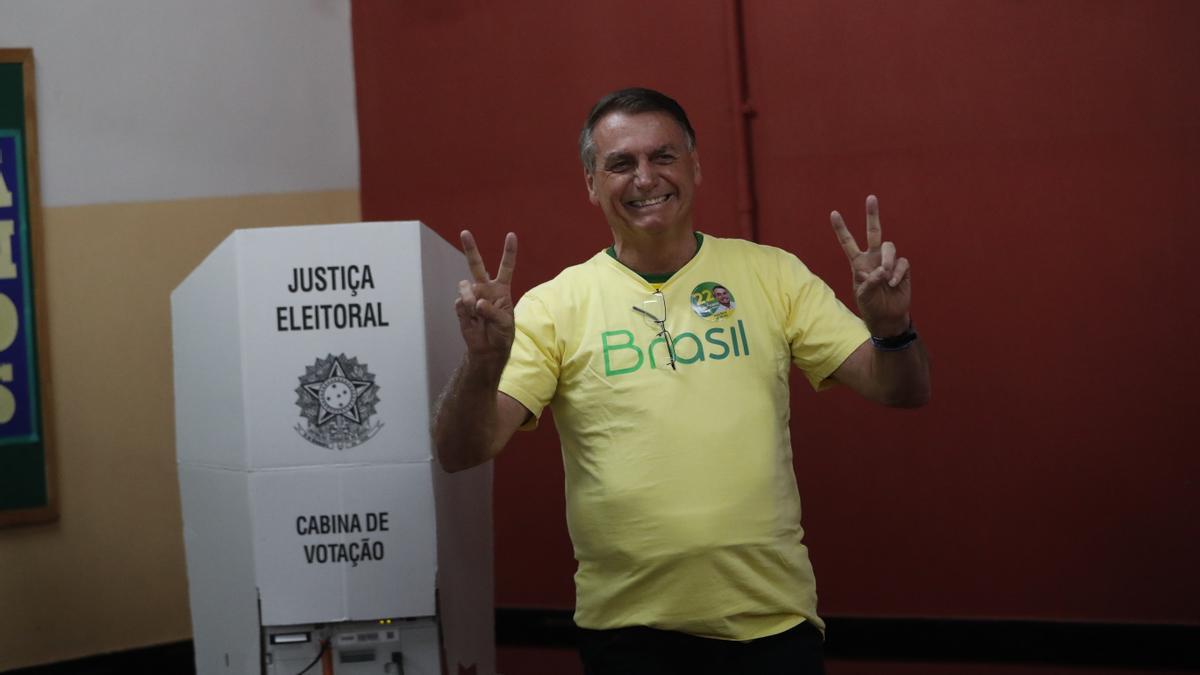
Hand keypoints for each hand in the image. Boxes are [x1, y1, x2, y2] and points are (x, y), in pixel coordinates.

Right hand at [456, 230, 517, 359]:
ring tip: (478, 313)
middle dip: (470, 248)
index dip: (509, 252)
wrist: (488, 350)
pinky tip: (472, 320)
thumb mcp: (505, 322)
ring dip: (471, 299)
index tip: (511, 235)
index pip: (506, 267)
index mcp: (501, 289)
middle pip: (476, 265)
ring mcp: (472, 296)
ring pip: (465, 287)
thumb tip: (477, 302)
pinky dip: (466, 312)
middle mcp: (485, 288)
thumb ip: (492, 311)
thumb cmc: (502, 334)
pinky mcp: (461, 306)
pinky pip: (460, 302)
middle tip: (464, 232)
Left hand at [831, 195, 910, 336]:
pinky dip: (897, 272)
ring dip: (887, 260)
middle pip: (873, 232)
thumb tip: (881, 270)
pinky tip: (893, 283)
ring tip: (885, 276)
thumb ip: (869, 282)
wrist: (888, 317)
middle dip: (872, 215)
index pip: (848, 243)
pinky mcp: (902, 268)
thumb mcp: (863, 295)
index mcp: (858, 263)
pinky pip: (901, 262)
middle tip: (870, 198)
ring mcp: (888, 262)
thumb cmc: (871, 306)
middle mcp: (873, 258)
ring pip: (889, 247)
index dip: (841, 229)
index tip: (833, 213)